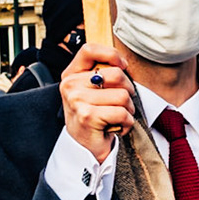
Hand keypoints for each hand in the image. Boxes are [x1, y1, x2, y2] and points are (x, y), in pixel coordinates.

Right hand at [60, 42, 134, 162]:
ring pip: (123, 96)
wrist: (83, 149)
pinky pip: (122, 113)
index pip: (89, 50)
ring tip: (116, 118)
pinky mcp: (88, 116)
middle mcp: (70, 85)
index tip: (123, 66)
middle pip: (116, 74)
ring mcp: (77, 101)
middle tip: (120, 104)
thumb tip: (123, 64)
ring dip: (127, 110)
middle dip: (127, 91)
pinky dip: (126, 123)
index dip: (111, 54)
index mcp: (71, 75)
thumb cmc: (93, 117)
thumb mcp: (91, 91)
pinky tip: (115, 128)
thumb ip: (101, 74)